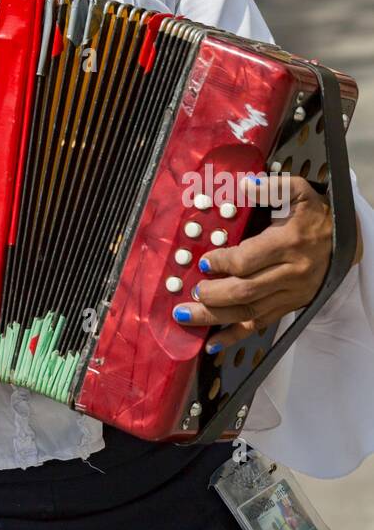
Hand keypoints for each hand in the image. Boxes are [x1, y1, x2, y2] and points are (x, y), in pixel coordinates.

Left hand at [172, 175, 347, 353]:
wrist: (343, 242)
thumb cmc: (313, 215)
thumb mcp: (297, 192)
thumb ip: (271, 187)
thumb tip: (244, 186)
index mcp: (288, 243)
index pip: (249, 260)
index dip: (223, 262)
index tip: (204, 262)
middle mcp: (290, 273)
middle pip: (246, 291)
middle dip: (213, 295)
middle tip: (191, 291)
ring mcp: (290, 294)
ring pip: (249, 312)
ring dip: (215, 317)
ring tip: (187, 316)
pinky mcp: (289, 306)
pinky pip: (260, 324)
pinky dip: (234, 336)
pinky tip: (213, 343)